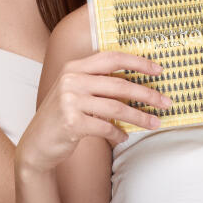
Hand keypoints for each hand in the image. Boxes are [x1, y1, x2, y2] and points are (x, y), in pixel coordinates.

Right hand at [16, 53, 172, 174]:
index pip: (111, 58)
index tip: (158, 70)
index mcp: (74, 67)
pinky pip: (105, 127)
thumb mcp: (76, 93)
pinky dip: (118, 133)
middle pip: (119, 84)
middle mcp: (71, 80)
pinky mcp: (71, 123)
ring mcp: (69, 100)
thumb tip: (137, 85)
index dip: (137, 62)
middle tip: (166, 102)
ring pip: (116, 107)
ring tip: (154, 124)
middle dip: (147, 94)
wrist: (36, 143)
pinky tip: (124, 138)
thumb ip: (98, 84)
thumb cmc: (63, 117)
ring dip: (140, 117)